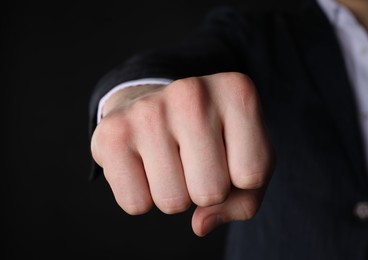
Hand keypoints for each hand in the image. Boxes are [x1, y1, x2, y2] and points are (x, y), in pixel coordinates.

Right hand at [91, 72, 274, 235]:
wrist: (155, 104)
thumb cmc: (210, 136)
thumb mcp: (246, 157)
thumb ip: (245, 198)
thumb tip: (200, 224)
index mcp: (236, 93)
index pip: (251, 175)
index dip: (240, 180)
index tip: (226, 154)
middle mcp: (191, 93)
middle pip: (211, 192)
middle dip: (205, 191)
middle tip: (193, 160)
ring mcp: (148, 110)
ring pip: (172, 202)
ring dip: (174, 194)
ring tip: (169, 159)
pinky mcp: (112, 132)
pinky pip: (135, 204)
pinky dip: (142, 196)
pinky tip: (144, 163)